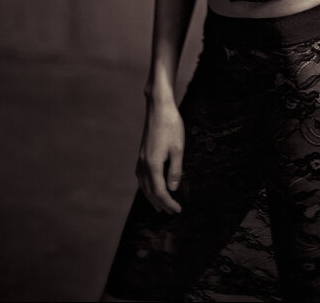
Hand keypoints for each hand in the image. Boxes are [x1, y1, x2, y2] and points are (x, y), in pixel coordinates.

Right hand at [135, 99, 184, 213]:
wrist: (159, 107)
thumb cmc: (171, 125)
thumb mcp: (178, 148)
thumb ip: (175, 170)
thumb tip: (173, 188)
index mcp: (153, 164)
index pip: (160, 191)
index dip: (169, 203)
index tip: (178, 210)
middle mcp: (144, 164)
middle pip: (150, 191)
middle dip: (160, 203)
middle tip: (170, 212)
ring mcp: (141, 158)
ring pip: (143, 184)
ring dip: (150, 196)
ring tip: (158, 205)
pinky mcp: (142, 153)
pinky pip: (141, 175)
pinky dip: (145, 185)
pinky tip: (149, 185)